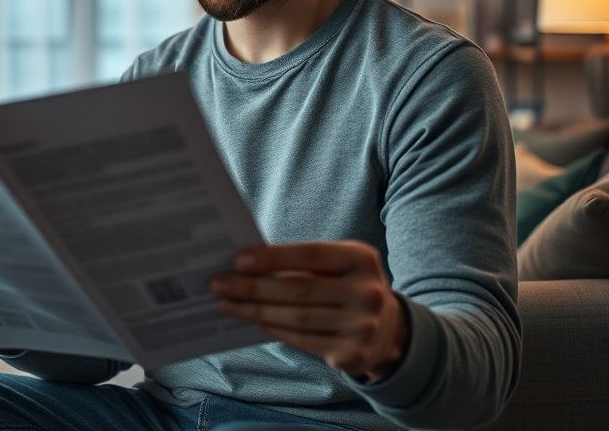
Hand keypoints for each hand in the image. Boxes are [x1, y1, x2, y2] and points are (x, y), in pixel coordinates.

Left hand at [210, 240, 407, 382]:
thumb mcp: (337, 266)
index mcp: (361, 259)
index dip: (273, 258)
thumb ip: (302, 264)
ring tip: (227, 304)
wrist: (389, 330)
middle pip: (299, 290)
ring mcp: (363, 326)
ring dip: (256, 311)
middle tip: (218, 284)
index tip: (237, 260)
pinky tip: (255, 320)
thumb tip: (246, 266)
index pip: (311, 255)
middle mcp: (367, 292)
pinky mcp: (353, 354)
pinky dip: (275, 330)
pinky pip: (303, 340)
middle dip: (253, 288)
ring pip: (297, 318)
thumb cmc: (347, 286)